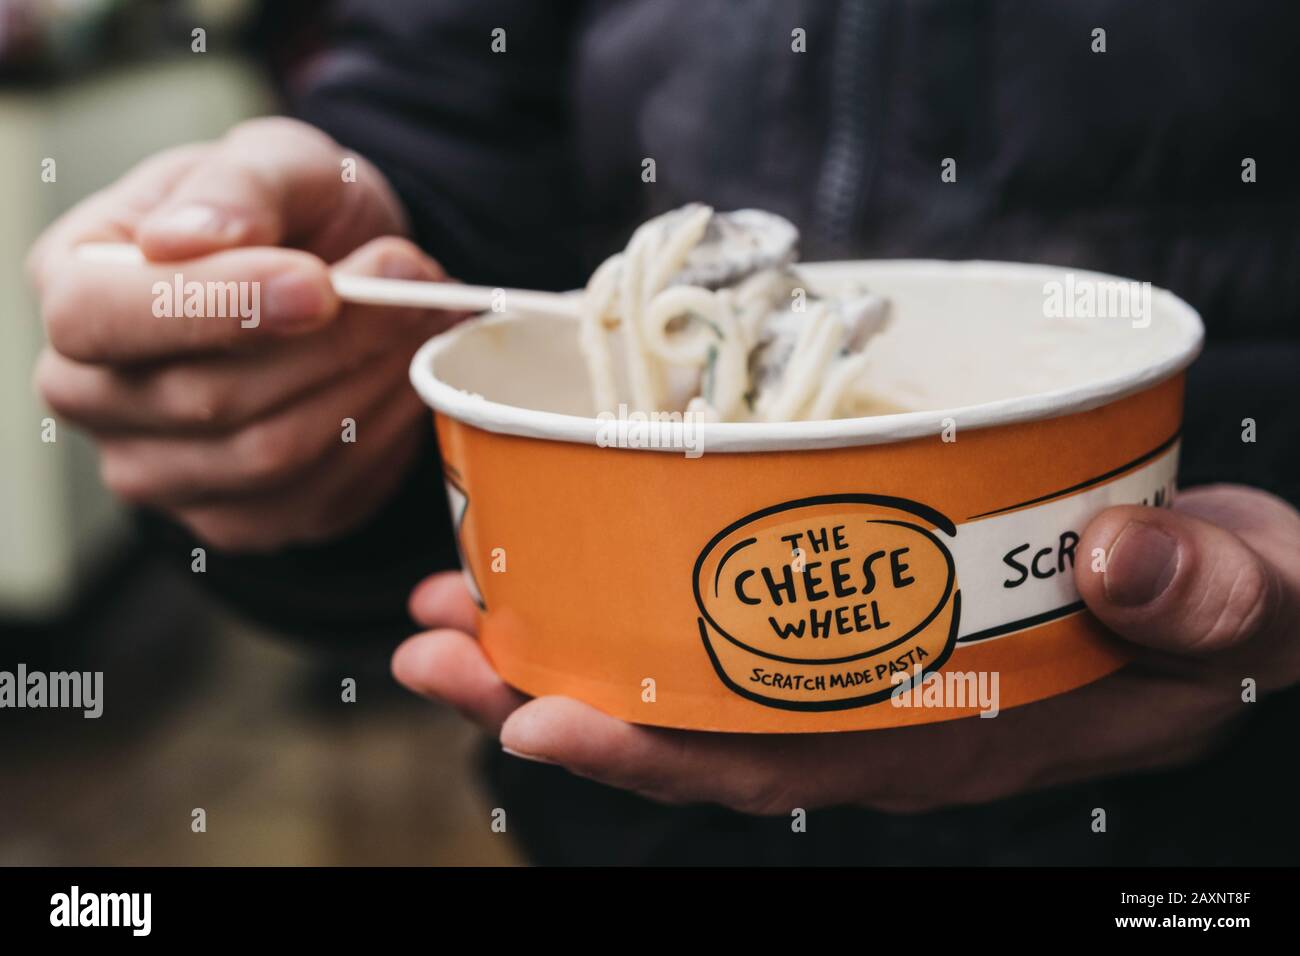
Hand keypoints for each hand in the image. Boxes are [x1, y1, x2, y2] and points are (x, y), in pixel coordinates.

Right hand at [29, 117, 457, 550]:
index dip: (215, 307)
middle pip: (206, 398)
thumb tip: (187, 238)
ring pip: (272, 454)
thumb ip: (236, 186)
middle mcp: (93, 393)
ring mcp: (159, 470)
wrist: (339, 280)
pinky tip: (409, 375)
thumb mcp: (274, 161)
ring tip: (422, 319)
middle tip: (411, 283)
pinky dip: (382, 433)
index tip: (319, 284)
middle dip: (331, 341)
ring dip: (368, 384)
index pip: (101, 317)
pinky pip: (317, 495)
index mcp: (74, 283)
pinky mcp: (235, 518)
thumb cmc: (288, 214)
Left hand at [393, 484, 1299, 813]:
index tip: (532, 719)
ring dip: (563, 638)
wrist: (1233, 588)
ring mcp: (863, 662)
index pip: (783, 761)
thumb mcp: (1249, 594)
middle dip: (552, 693)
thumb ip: (1206, 594)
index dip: (655, 754)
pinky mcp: (860, 603)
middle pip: (694, 724)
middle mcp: (885, 711)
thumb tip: (1127, 564)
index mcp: (957, 732)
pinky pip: (726, 618)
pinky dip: (632, 593)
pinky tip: (563, 559)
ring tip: (452, 604)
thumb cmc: (1235, 601)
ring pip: (687, 672)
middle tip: (434, 647)